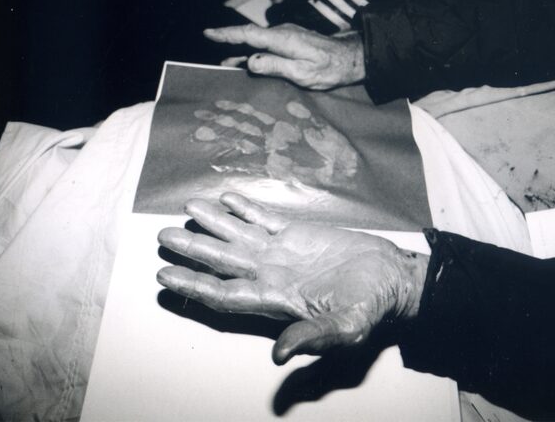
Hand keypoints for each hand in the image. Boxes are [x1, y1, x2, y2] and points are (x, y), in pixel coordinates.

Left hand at [157, 193, 427, 364]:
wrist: (390, 278)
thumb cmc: (370, 306)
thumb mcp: (345, 328)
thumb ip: (311, 338)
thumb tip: (279, 354)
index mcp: (275, 299)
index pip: (223, 293)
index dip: (193, 285)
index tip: (165, 275)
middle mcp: (271, 274)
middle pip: (221, 261)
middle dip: (192, 248)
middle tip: (164, 234)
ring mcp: (282, 252)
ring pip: (237, 236)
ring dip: (211, 223)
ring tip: (188, 208)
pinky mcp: (298, 233)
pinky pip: (263, 219)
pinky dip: (244, 209)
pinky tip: (225, 199)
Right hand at [204, 23, 365, 89]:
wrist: (349, 58)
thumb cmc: (329, 68)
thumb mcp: (302, 73)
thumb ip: (275, 66)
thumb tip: (250, 62)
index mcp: (282, 40)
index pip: (248, 35)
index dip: (227, 34)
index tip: (209, 33)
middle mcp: (281, 34)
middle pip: (249, 37)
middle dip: (228, 42)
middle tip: (211, 48)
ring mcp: (285, 37)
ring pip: (257, 43)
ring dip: (241, 52)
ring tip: (224, 64)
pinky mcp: (290, 42)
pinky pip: (266, 46)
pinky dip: (253, 54)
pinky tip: (246, 64)